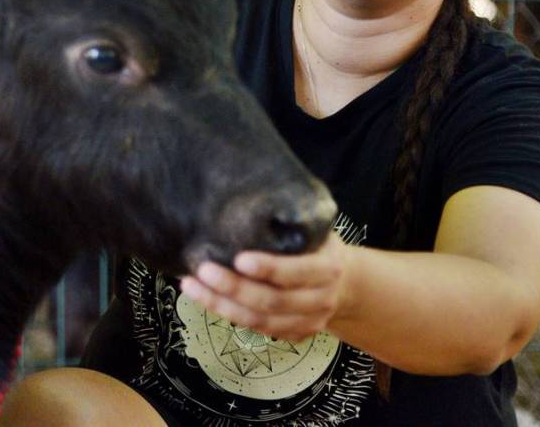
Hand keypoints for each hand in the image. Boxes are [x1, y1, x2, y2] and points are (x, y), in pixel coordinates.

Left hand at [179, 232, 348, 341]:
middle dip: (233, 287)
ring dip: (221, 305)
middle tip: (203, 270)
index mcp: (328, 268)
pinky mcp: (294, 336)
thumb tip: (245, 203)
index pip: (296, 272)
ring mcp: (309, 322)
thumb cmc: (319, 247)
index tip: (238, 258)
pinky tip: (205, 298)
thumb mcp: (316, 231)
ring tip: (191, 286)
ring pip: (260, 321)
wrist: (348, 284)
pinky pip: (257, 330)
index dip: (268, 268)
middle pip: (273, 301)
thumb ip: (291, 226)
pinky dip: (228, 314)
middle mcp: (321, 300)